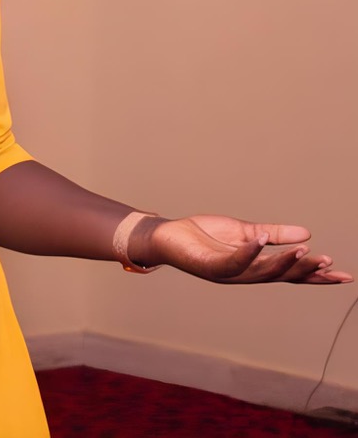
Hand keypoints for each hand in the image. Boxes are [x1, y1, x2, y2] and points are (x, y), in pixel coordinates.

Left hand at [134, 215, 352, 283]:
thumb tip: (308, 234)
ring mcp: (228, 272)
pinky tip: (261, 240)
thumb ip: (274, 233)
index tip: (344, 276)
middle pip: (281, 276)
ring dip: (283, 262)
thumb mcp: (245, 231)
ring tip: (304, 251)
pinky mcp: (210, 266)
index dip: (316, 276)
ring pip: (261, 272)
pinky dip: (249, 251)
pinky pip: (233, 261)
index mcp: (255, 266)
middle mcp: (245, 274)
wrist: (168, 236)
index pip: (291, 273)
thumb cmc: (203, 236)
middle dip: (306, 271)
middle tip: (329, 264)